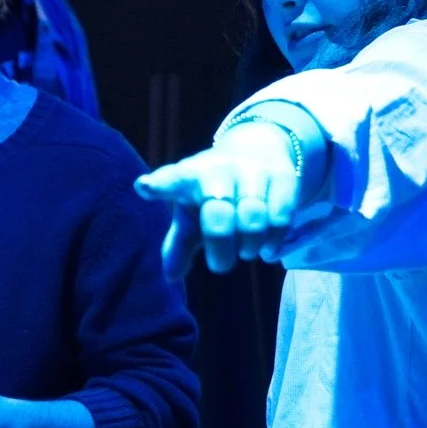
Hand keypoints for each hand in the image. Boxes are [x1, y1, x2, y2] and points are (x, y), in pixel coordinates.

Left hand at [137, 121, 303, 277]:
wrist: (258, 150)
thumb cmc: (213, 193)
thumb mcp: (192, 216)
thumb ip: (179, 245)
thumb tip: (170, 277)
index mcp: (187, 177)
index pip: (171, 180)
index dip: (159, 185)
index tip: (144, 187)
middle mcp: (217, 169)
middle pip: (218, 216)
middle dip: (220, 249)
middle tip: (220, 265)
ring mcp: (250, 170)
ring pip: (253, 219)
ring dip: (249, 246)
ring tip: (246, 251)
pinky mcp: (282, 176)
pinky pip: (280, 218)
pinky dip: (272, 242)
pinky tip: (266, 248)